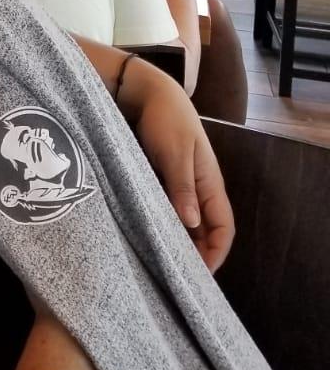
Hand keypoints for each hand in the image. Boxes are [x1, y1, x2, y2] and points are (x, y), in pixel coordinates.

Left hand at [119, 58, 233, 270]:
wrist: (148, 92)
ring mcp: (181, 184)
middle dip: (196, 254)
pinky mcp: (161, 179)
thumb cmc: (166, 120)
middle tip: (176, 277)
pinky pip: (167, 208)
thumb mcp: (175, 153)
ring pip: (185, 221)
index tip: (200, 275)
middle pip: (204, 230)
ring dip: (177, 240)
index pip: (223, 228)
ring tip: (160, 262)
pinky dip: (161, 223)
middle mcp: (199, 188)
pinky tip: (146, 234)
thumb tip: (191, 223)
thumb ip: (182, 187)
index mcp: (210, 183)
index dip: (216, 253)